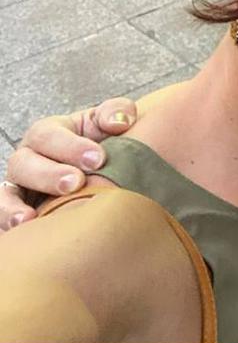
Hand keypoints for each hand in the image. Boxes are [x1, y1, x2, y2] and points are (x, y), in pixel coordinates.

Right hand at [0, 97, 137, 230]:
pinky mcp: (18, 211)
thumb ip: (116, 112)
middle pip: (24, 164)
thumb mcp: (109, 123)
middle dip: (49, 174)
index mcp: (48, 133)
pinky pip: (4, 217)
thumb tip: (120, 121)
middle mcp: (29, 158)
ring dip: (15, 206)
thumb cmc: (104, 143)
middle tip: (75, 183)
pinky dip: (8, 223)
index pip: (48, 135)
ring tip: (31, 216)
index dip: (71, 147)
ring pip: (7, 194)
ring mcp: (20, 186)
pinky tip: (23, 229)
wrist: (104, 171)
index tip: (98, 159)